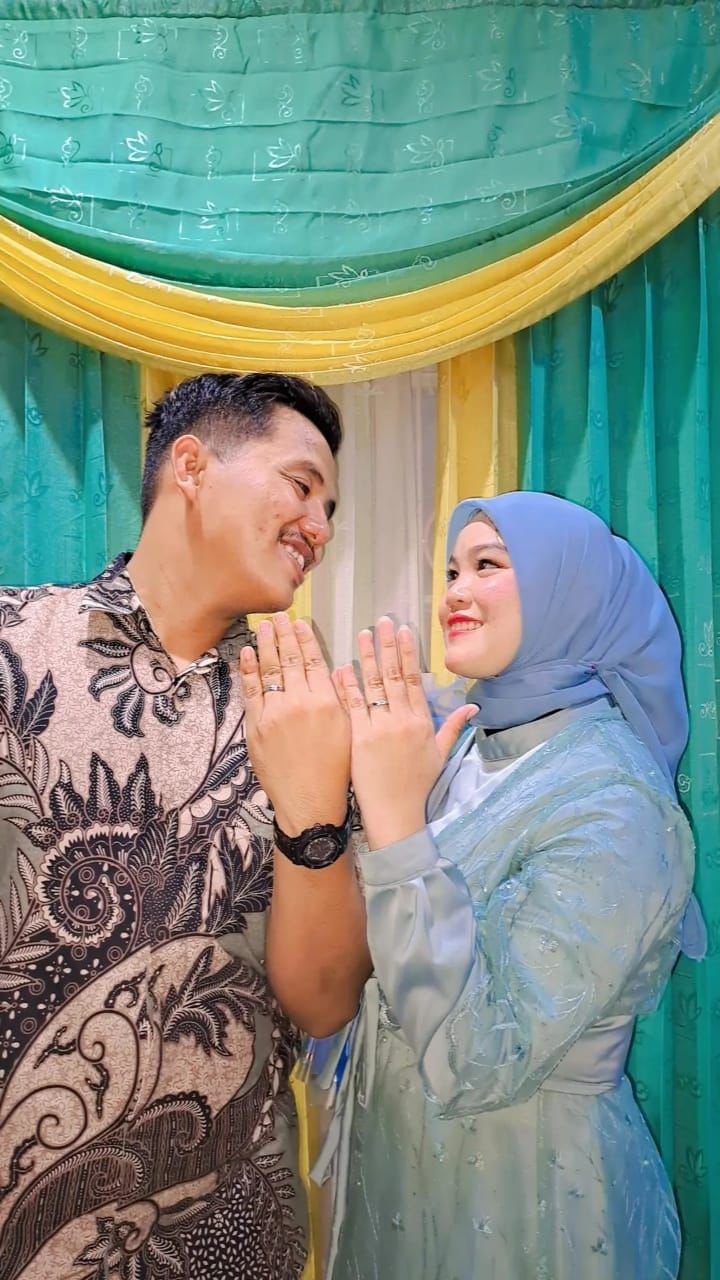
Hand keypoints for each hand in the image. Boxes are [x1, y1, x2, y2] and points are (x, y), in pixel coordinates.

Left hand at [240, 614, 350, 835]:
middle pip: (289, 659)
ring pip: (269, 670)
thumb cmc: (336, 769)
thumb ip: (344, 697)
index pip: (313, 660)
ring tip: (263, 626)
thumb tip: (339, 668)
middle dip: (282, 634)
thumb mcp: (348, 730)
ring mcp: (275, 713)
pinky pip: (251, 691)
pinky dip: (249, 670)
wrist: (310, 801)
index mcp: (327, 701)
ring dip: (265, 644)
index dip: (305, 638)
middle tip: (277, 616)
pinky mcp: (257, 726)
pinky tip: (248, 654)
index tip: (299, 621)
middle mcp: (300, 702)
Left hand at [335, 617, 476, 849]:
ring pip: (373, 686)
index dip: (409, 653)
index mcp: (421, 722)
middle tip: (382, 621)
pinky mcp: (359, 740)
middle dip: (388, 646)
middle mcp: (402, 721)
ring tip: (362, 634)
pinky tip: (341, 667)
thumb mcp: (440, 755)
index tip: (403, 631)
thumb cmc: (417, 787)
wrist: (397, 815)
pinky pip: (352, 707)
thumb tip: (472, 708)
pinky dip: (347, 686)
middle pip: (395, 675)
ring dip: (367, 658)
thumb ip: (452, 727)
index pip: (415, 679)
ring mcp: (379, 729)